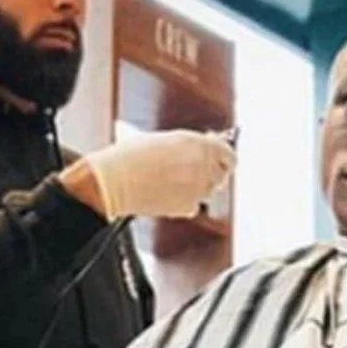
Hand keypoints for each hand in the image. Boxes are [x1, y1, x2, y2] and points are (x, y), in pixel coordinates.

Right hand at [67, 129, 235, 220]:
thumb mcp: (167, 139)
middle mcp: (203, 167)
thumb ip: (191, 146)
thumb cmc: (133, 156)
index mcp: (200, 144)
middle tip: (195, 171)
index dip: (224, 157)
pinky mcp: (187, 208)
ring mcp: (197, 189)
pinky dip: (186, 202)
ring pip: (208, 191)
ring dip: (198, 187)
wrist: (117, 180)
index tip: (220, 159)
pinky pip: (194, 206)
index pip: (229, 154)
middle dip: (211, 173)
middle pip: (222, 175)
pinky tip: (169, 193)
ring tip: (176, 182)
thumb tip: (201, 150)